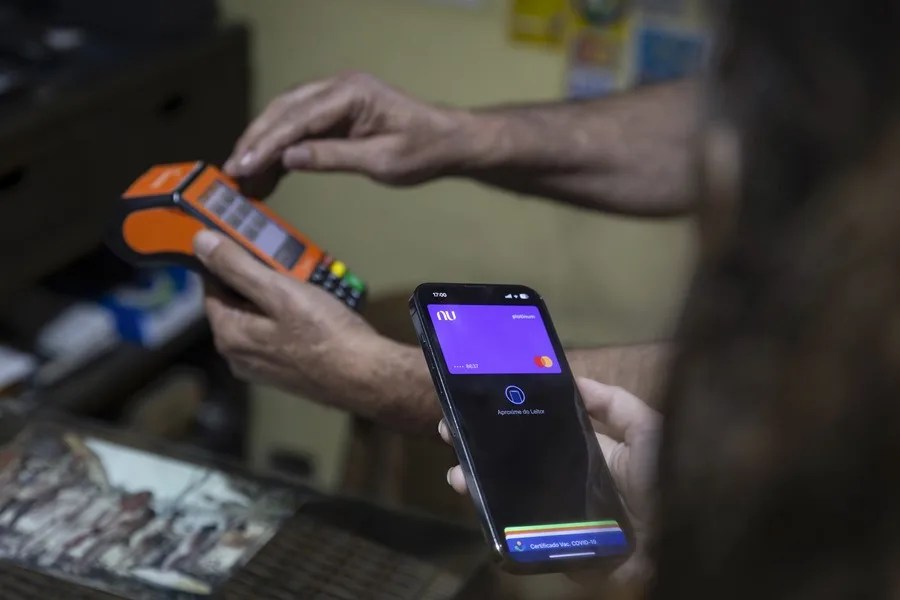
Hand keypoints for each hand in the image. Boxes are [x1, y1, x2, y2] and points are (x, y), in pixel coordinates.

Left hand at [192, 229, 382, 404]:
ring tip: (306, 286)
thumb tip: (201, 243)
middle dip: (259, 281)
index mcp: (229, 335)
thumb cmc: (325, 333)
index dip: (232, 263)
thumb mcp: (280, 291)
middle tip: (290, 267)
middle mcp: (237, 356)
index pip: (213, 286)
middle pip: (237, 304)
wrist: (366, 377)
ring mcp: (261, 368)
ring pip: (259, 319)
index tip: (256, 247)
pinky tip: (314, 313)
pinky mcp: (284, 374)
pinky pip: (277, 335)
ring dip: (278, 299)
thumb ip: (237, 267)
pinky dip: (289, 319)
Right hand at [223, 72, 481, 196]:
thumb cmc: (423, 150)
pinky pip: (300, 125)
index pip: (297, 118)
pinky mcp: (337, 111)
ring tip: (244, 177)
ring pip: (286, 116)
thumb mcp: (380, 162)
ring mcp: (336, 96)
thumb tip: (288, 158)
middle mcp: (338, 87)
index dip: (265, 144)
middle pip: (283, 111)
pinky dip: (282, 147)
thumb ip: (333, 157)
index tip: (241, 167)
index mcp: (351, 94)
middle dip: (255, 142)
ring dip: (263, 145)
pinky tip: (268, 172)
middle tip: (232, 173)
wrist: (448, 141)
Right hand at [440, 377, 660, 586]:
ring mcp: (563, 521)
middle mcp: (573, 487)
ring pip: (511, 501)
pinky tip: (474, 500)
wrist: (683, 540)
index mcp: (593, 457)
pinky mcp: (561, 551)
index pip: (542, 436)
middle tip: (452, 433)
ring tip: (457, 472)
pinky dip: (495, 521)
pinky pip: (523, 538)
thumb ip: (614, 403)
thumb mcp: (647, 429)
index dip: (510, 422)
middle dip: (483, 451)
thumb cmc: (671, 476)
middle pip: (518, 468)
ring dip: (479, 485)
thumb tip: (573, 379)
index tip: (479, 404)